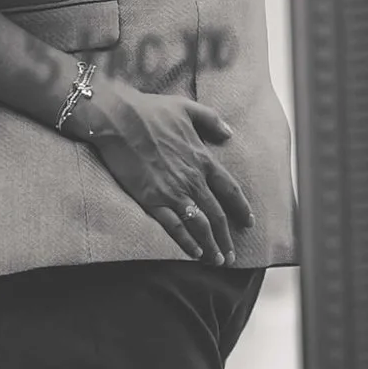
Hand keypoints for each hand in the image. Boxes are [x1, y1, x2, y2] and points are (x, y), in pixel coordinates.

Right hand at [77, 77, 252, 265]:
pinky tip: (195, 253)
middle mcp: (192, 179)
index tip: (249, 222)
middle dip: (227, 238)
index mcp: (202, 158)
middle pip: (217, 214)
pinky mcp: (152, 200)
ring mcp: (172, 191)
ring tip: (217, 261)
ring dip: (211, 245)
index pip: (230, 189)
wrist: (118, 118)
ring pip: (200, 225)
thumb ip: (212, 120)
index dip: (241, 208)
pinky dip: (187, 242)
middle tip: (232, 256)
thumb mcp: (187, 107)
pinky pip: (174, 227)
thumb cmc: (151, 110)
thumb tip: (229, 133)